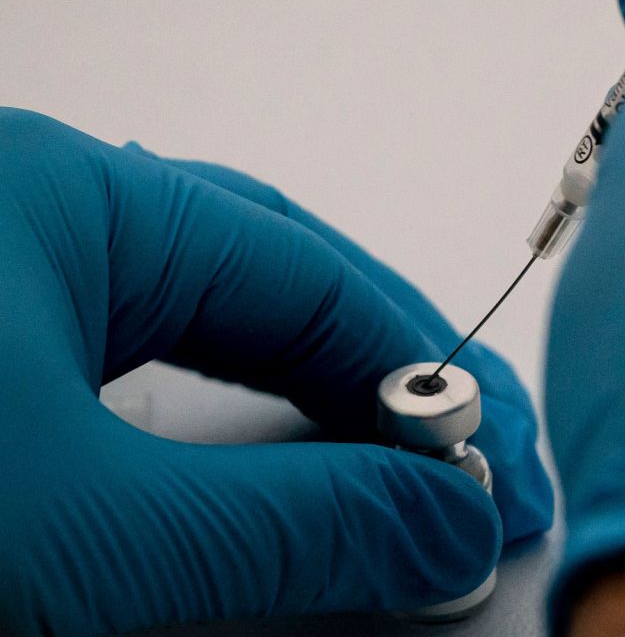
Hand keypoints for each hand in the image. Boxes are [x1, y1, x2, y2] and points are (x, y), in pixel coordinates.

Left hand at [0, 110, 551, 634]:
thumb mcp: (92, 528)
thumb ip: (293, 523)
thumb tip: (438, 524)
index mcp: (63, 193)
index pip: (310, 281)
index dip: (418, 383)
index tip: (481, 471)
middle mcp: (40, 212)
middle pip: (278, 281)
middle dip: (385, 374)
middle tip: (466, 460)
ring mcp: (11, 276)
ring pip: (215, 318)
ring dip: (318, 389)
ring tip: (397, 458)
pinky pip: (151, 358)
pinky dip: (234, 412)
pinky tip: (277, 450)